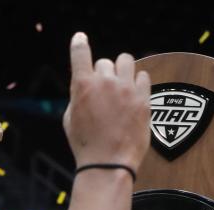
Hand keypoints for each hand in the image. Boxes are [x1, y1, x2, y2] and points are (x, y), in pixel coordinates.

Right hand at [63, 32, 150, 174]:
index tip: (81, 39)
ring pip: (126, 60)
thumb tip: (85, 84)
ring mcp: (126, 90)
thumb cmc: (86, 147)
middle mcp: (104, 82)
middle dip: (103, 75)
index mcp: (82, 85)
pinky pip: (144, 76)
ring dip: (122, 70)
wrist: (108, 166)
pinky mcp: (143, 100)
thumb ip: (78, 96)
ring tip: (122, 86)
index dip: (79, 43)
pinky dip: (138, 82)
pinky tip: (135, 93)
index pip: (80, 52)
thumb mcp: (70, 119)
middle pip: (104, 62)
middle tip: (105, 93)